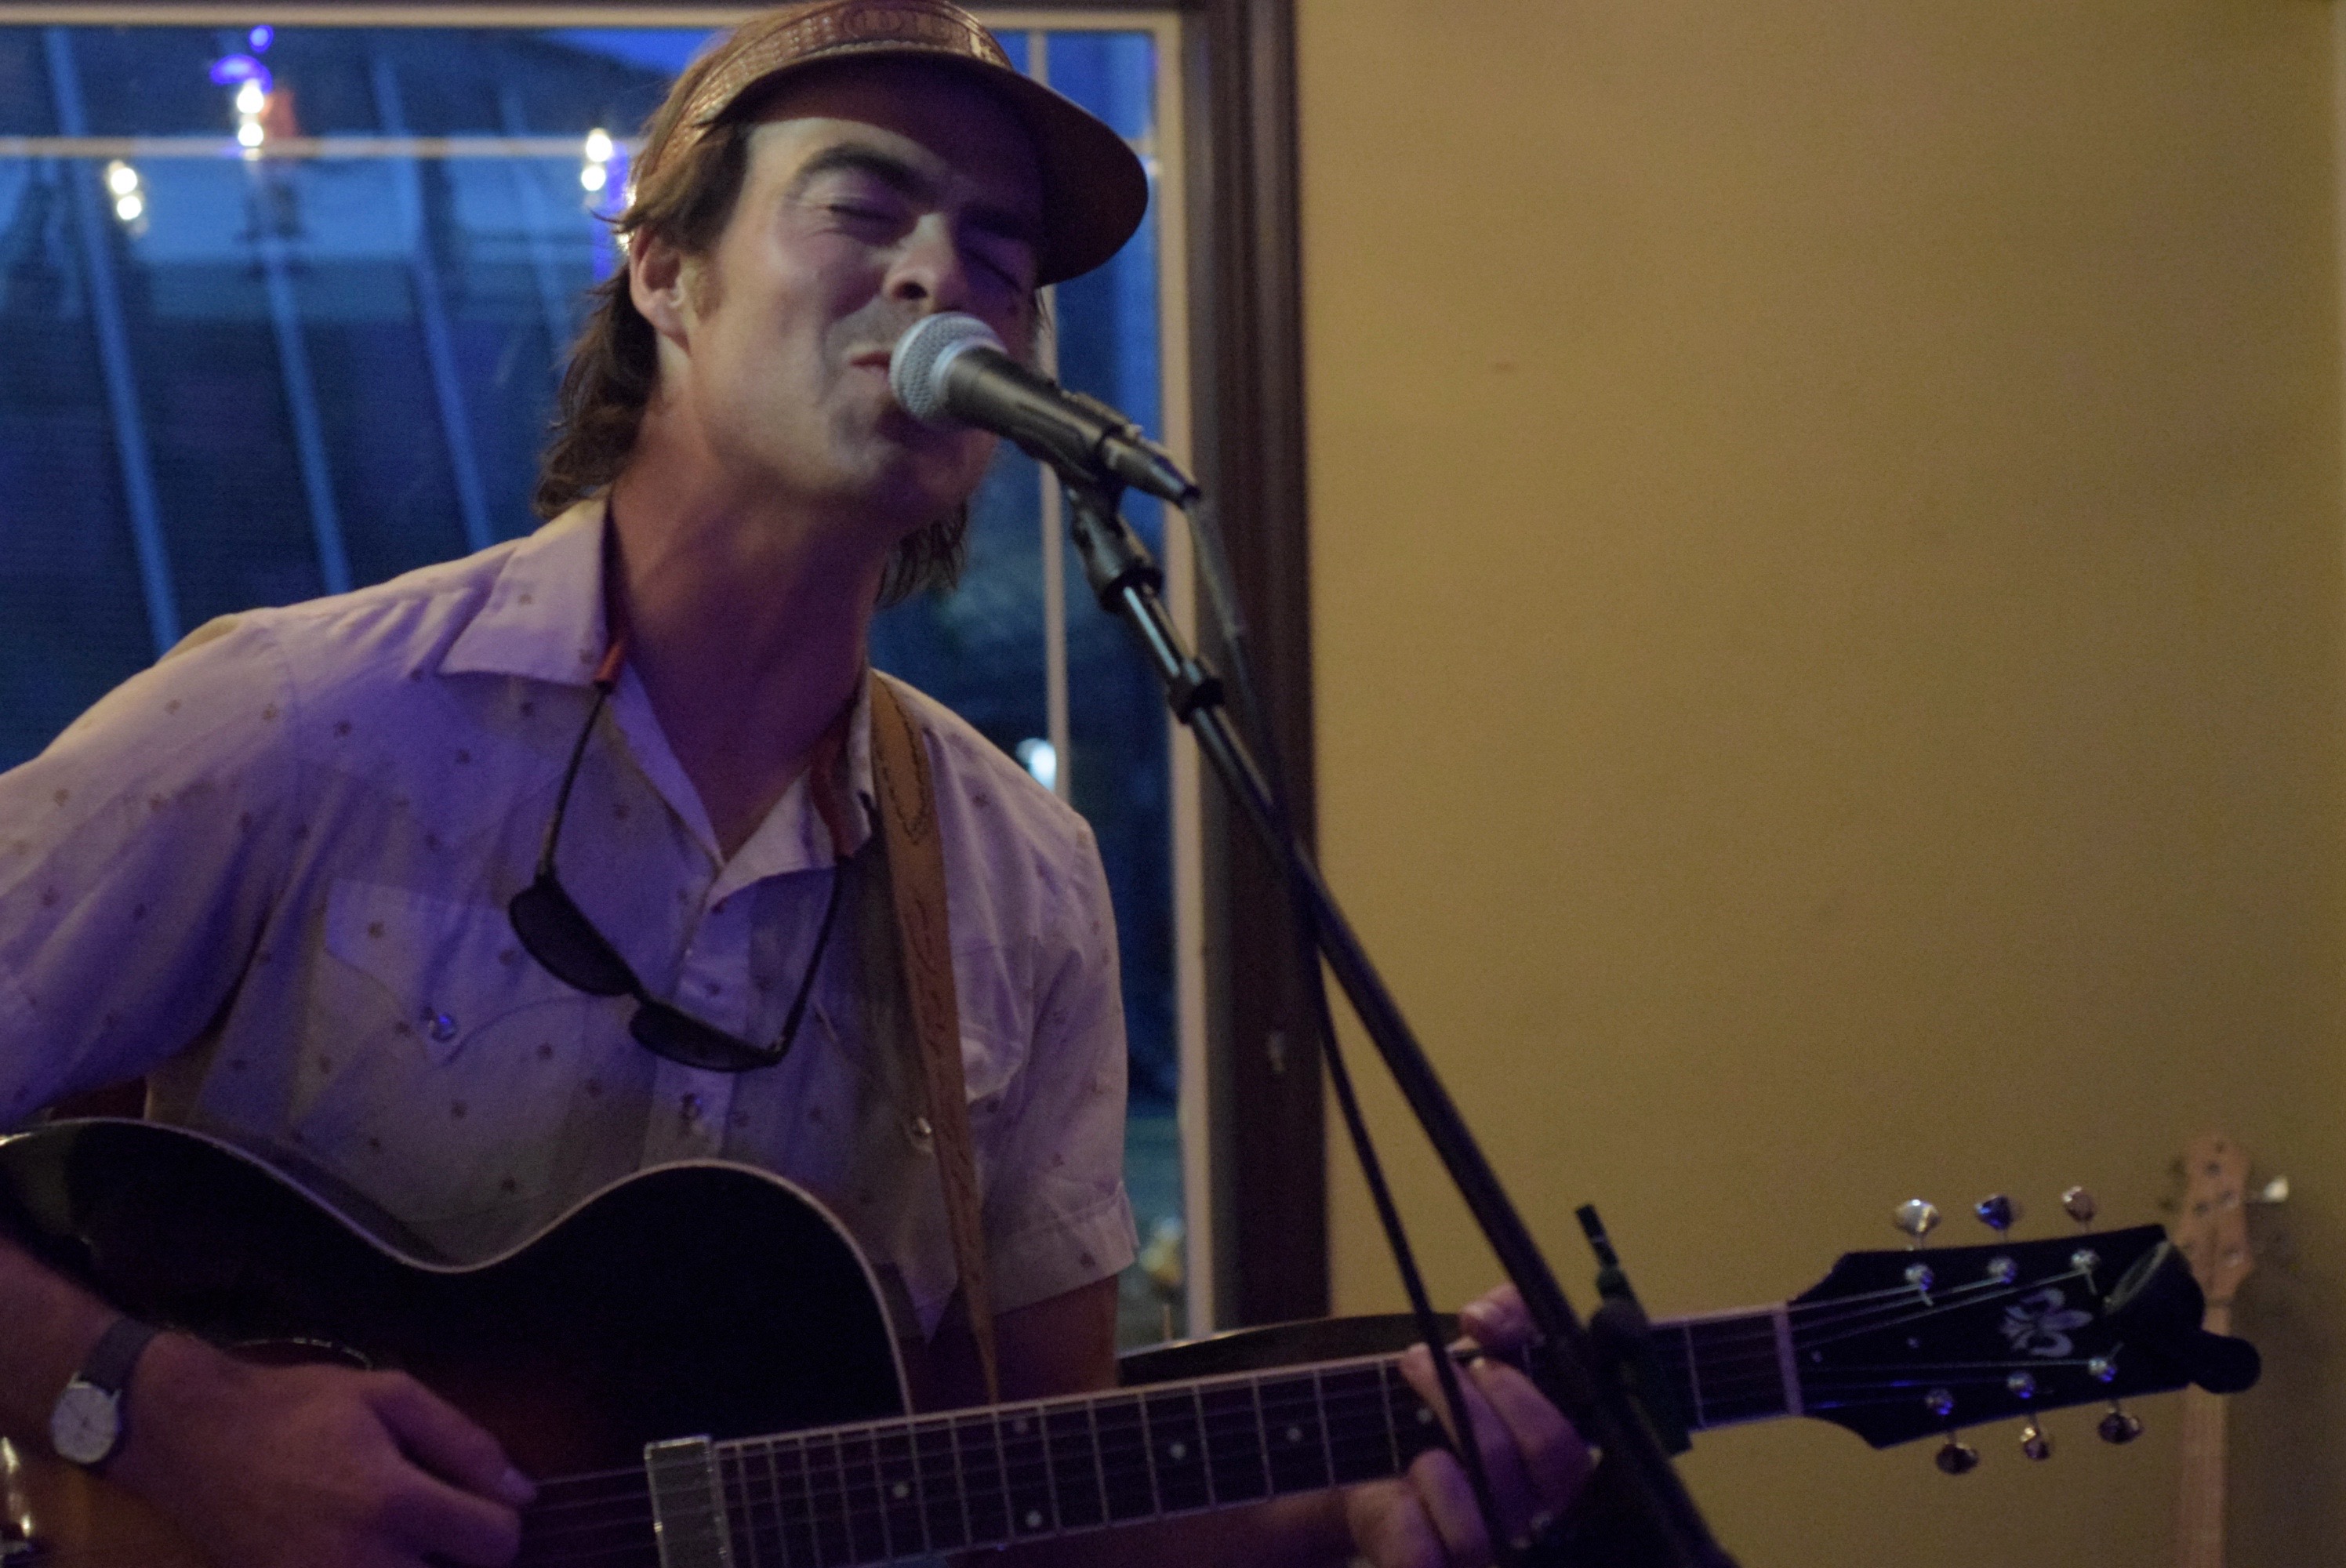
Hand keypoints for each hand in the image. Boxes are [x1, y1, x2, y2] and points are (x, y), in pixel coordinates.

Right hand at [110, 1332, 535, 1567]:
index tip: (480, 1503)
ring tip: (410, 1541)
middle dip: (462, 1560)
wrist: (194, 1440)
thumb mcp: (390, 1395)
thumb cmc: (296, 1408)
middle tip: (441, 1528)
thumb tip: (523, 1493)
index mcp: (390, 1502)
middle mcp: (361, 1563)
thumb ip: (464, 1442)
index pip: (494, 1544)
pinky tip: (374, 1555)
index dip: (501, 1521)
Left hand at [1341, 1287, 1592, 1567]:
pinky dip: (1405, 1518)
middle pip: (1511, 1475)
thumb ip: (1504, 1315)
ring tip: (1415, 1443)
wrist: (1376, 1451)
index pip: (1561, 1451)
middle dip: (1463, 1407)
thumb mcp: (1482, 1345)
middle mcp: (1531, 1522)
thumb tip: (1483, 1320)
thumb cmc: (1448, 1401)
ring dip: (1433, 1466)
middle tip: (1420, 1364)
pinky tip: (1400, 1493)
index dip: (1521, 1400)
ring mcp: (1484, 1556)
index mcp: (1555, 1470)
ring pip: (1474, 1531)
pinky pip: (1423, 1559)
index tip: (1480, 1361)